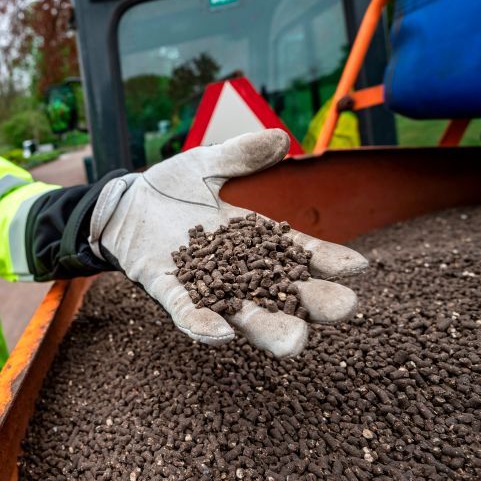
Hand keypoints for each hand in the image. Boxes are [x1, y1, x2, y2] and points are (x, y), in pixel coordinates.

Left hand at [89, 129, 366, 356]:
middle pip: (282, 294)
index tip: (358, 267)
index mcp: (253, 241)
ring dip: (267, 328)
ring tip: (294, 341)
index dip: (328, 261)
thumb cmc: (169, 188)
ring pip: (242, 315)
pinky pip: (186, 313)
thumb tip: (280, 139)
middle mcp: (236, 271)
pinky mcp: (167, 290)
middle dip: (312, 304)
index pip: (298, 253)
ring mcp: (203, 285)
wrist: (121, 204)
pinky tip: (222, 333)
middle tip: (342, 308)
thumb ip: (240, 155)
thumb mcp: (206, 164)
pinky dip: (202, 324)